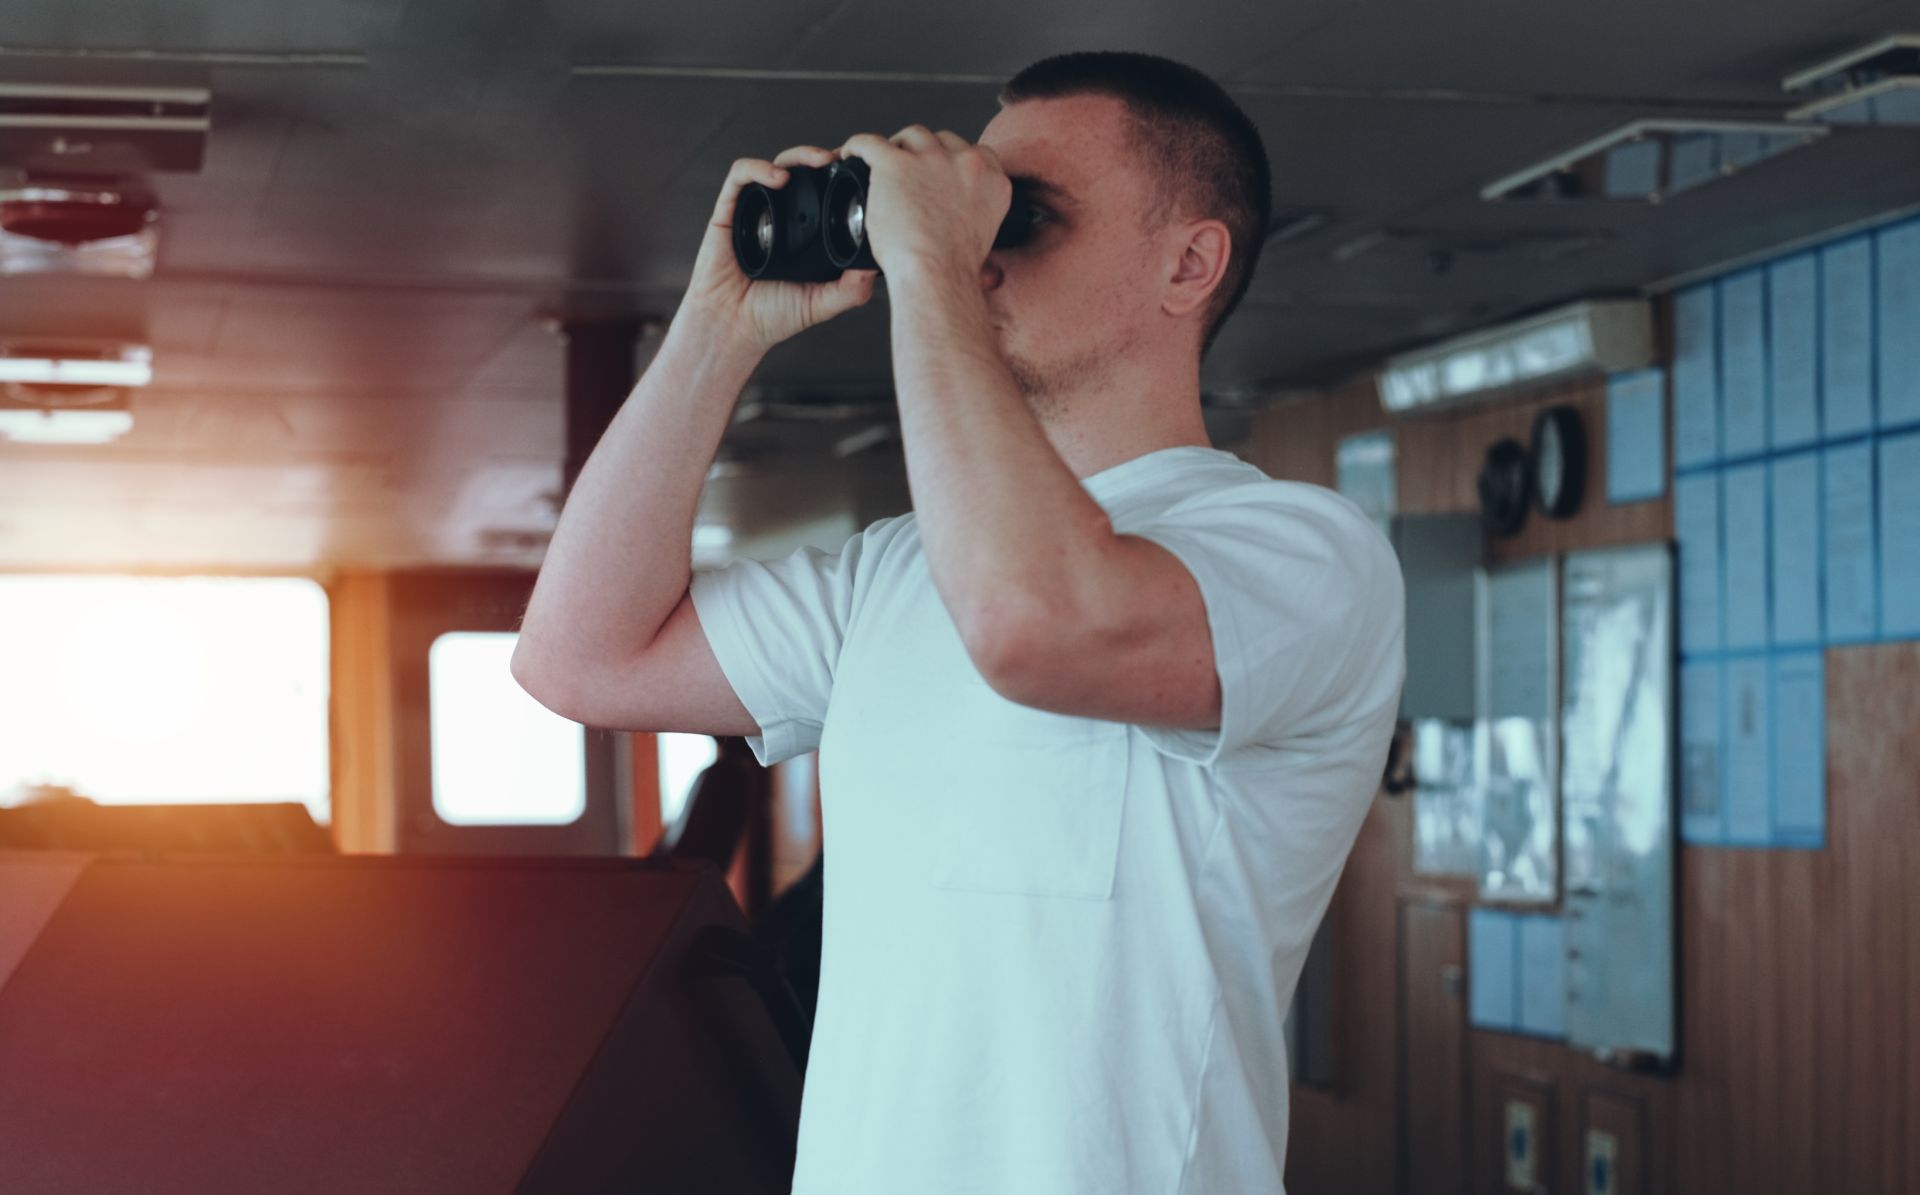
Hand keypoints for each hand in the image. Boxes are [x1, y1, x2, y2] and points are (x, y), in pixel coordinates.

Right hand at [680, 145, 879, 353]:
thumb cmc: (772, 316)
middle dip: (823, 159)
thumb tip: (876, 266)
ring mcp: (755, 210)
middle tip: (842, 160)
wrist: (733, 327)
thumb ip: (851, 289)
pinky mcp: (728, 211)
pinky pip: (740, 176)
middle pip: (803, 171)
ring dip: (798, 156)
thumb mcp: (822, 303)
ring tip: (819, 161)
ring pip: (777, 165)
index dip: (841, 179)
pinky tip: (778, 178)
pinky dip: (759, 168)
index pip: (824, 193)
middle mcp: (782, 217)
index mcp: (804, 232)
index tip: (861, 175)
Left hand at [837, 127, 1010, 281]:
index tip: (939, 171)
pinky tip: (852, 154)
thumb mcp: (983, 234)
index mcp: (991, 179)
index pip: (974, 152)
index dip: (952, 159)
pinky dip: (858, 146)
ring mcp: (931, 160)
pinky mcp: (895, 164)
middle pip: (941, 141)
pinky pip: (871, 142)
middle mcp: (965, 163)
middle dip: (924, 153)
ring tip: (881, 165)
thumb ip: (974, 211)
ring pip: (911, 136)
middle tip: (908, 175)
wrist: (937, 277)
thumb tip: (955, 211)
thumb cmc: (952, 268)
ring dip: (898, 148)